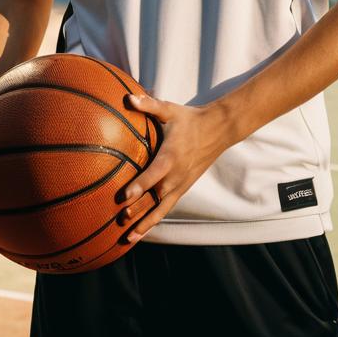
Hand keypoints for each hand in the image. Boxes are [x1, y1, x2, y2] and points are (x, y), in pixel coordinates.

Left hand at [115, 93, 231, 243]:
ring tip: (128, 238)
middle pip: (155, 197)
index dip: (139, 186)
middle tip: (119, 219)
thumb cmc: (189, 119)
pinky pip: (166, 209)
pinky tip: (140, 232)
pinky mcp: (182, 189)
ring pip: (161, 209)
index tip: (124, 196)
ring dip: (145, 224)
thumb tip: (128, 98)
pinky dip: (153, 221)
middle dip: (138, 209)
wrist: (217, 131)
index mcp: (171, 156)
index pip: (154, 174)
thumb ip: (149, 105)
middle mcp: (176, 175)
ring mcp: (180, 184)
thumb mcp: (170, 110)